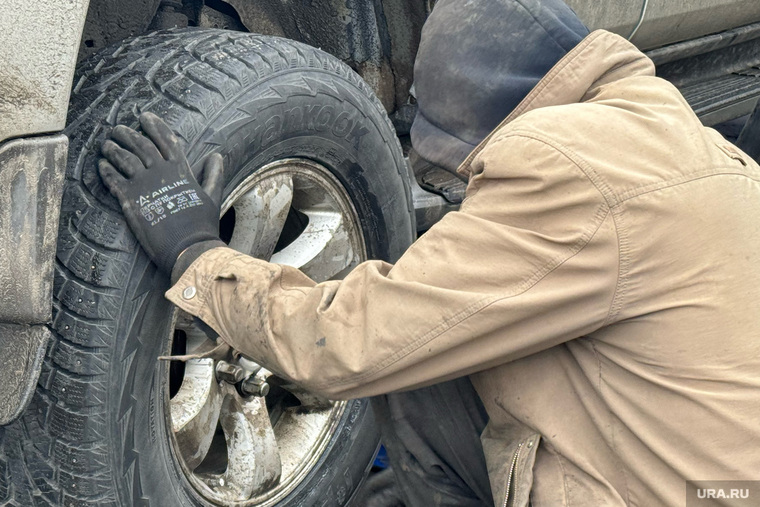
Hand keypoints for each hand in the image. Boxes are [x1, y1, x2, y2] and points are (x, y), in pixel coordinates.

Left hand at [98, 112, 224, 275]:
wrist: (188, 248)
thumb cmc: (202, 225)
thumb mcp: (213, 197)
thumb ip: (214, 174)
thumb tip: (216, 156)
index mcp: (181, 170)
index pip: (166, 140)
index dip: (155, 126)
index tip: (145, 116)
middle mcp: (160, 173)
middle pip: (141, 144)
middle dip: (128, 133)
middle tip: (119, 129)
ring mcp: (144, 185)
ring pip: (123, 158)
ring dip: (113, 148)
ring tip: (106, 144)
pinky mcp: (130, 200)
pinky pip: (113, 179)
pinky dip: (106, 170)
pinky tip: (101, 165)